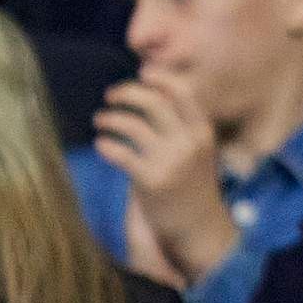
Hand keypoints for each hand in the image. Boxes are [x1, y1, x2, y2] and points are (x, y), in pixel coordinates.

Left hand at [94, 69, 238, 283]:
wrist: (198, 228)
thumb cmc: (191, 184)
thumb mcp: (196, 150)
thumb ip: (179, 123)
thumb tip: (147, 90)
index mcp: (202, 131)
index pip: (181, 92)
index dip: (159, 77)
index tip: (141, 74)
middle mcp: (188, 144)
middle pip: (153, 102)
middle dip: (126, 93)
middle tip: (110, 97)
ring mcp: (171, 162)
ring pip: (132, 125)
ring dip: (110, 118)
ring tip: (100, 120)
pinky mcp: (151, 181)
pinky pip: (120, 153)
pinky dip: (106, 145)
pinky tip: (102, 145)